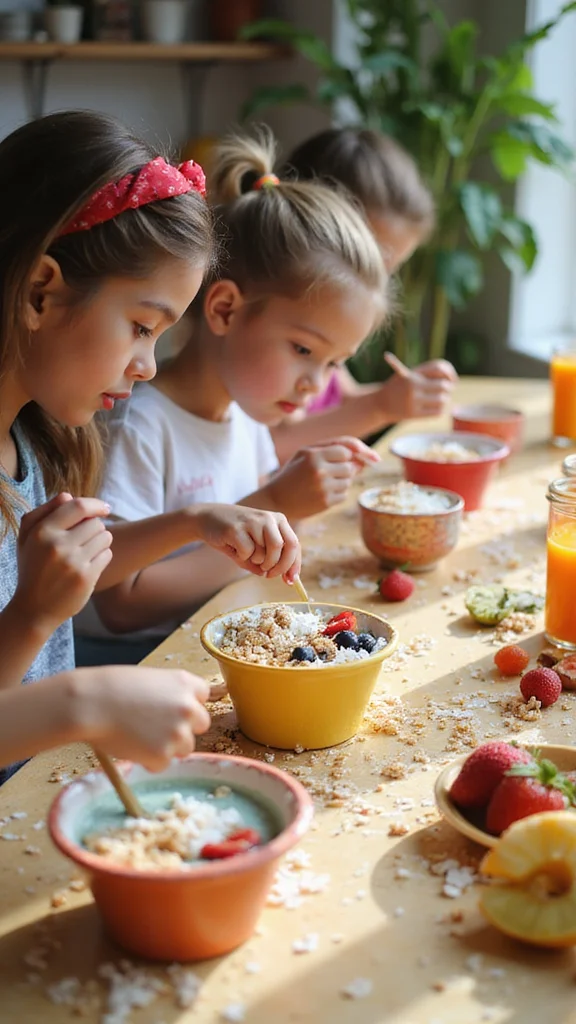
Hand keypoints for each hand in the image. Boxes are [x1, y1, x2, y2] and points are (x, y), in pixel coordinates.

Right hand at [12, 493, 112, 633]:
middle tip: (85, 539)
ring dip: (100, 541)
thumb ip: (43, 512)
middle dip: (95, 528)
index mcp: (41, 532)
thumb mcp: (27, 538)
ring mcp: (73, 562)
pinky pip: (107, 555)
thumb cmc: (32, 568)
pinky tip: (89, 564)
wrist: (34, 608)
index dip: (95, 504)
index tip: (104, 508)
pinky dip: (102, 557)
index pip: (78, 506)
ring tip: (87, 551)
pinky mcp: (86, 578)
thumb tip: (68, 495)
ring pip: (105, 537)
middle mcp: (57, 545)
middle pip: (95, 522)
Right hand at [77, 666, 210, 770]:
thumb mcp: (149, 679)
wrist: (91, 703)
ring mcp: (178, 732)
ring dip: (168, 746)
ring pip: (185, 747)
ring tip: (140, 736)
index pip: (203, 695)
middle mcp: (188, 707)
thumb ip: (169, 693)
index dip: (187, 703)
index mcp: (185, 683)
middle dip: (184, 727)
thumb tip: (176, 710)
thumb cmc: (112, 687)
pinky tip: (132, 746)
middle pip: (201, 723)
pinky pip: (163, 763)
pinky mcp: (163, 754)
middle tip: (158, 727)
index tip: (173, 708)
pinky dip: (150, 760)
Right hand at [192, 504, 300, 582]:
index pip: (294, 544)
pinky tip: (234, 548)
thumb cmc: (235, 535)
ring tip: (246, 554)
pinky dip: (242, 557)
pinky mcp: (237, 528)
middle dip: (278, 567)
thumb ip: (271, 560)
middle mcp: (268, 518)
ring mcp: (253, 521)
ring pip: (266, 552)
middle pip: (283, 548)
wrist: (207, 518)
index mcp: (278, 520)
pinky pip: (248, 552)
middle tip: (267, 574)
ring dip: (257, 562)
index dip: (294, 565)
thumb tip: (286, 579)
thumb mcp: (256, 546)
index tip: (290, 581)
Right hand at [267, 437, 378, 518]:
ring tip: (322, 484)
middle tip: (328, 473)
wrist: (277, 500)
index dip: (344, 456)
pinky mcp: (326, 502)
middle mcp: (320, 471)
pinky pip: (344, 495)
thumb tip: (365, 458)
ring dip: (340, 482)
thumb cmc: (293, 473)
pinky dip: (337, 494)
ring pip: (348, 482)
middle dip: (344, 470)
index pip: (346, 452)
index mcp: (314, 455)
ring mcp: (324, 488)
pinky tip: (321, 494)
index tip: (336, 461)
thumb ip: (334, 447)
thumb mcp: (306, 453)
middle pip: (350, 468)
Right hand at [381, 353, 457, 419]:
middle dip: (448, 388)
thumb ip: (429, 374)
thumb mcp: (409, 375)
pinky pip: (437, 412)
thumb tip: (453, 381)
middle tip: (446, 391)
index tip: (452, 379)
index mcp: (413, 372)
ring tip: (437, 400)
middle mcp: (412, 385)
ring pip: (442, 400)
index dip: (450, 373)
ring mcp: (413, 400)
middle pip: (444, 385)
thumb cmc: (399, 388)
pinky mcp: (413, 414)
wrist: (379, 405)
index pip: (439, 367)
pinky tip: (433, 408)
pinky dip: (438, 410)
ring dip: (443, 400)